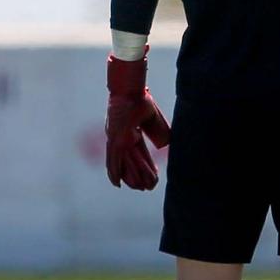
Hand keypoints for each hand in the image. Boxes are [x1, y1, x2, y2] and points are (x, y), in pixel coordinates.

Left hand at [104, 56, 170, 190]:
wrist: (129, 91)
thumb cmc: (140, 100)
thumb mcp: (152, 119)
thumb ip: (158, 131)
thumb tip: (165, 144)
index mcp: (129, 132)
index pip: (138, 153)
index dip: (145, 164)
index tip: (153, 174)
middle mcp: (119, 138)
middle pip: (127, 162)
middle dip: (135, 175)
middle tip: (144, 187)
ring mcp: (115, 139)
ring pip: (120, 164)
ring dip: (127, 177)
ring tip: (136, 188)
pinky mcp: (114, 140)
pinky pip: (115, 160)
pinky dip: (115, 172)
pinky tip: (117, 183)